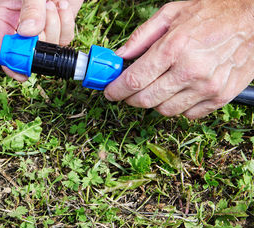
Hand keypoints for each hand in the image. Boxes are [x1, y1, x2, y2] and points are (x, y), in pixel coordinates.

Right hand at [0, 0, 82, 80]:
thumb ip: (30, 8)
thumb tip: (28, 32)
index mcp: (6, 18)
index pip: (5, 50)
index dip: (13, 64)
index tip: (24, 74)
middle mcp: (22, 27)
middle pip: (31, 52)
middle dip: (42, 36)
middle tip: (46, 11)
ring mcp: (42, 28)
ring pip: (50, 47)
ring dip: (56, 26)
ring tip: (53, 3)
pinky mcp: (59, 26)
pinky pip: (65, 38)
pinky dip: (67, 23)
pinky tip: (62, 5)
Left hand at [104, 0, 253, 118]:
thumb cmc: (213, 12)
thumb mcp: (172, 13)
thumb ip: (142, 36)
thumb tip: (120, 56)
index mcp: (173, 48)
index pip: (134, 81)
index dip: (115, 90)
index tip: (109, 92)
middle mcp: (189, 70)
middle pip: (145, 100)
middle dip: (129, 99)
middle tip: (127, 92)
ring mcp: (206, 87)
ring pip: (164, 110)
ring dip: (154, 102)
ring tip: (156, 87)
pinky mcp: (220, 97)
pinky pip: (187, 114)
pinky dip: (177, 106)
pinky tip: (179, 91)